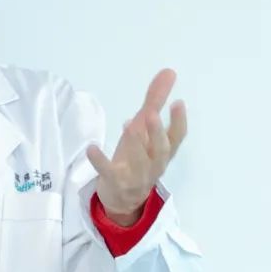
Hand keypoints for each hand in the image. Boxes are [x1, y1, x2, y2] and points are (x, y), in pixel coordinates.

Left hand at [86, 68, 186, 221]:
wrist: (123, 199)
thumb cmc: (137, 158)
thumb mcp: (144, 129)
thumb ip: (155, 101)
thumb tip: (169, 72)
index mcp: (162, 151)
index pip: (176, 138)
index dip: (178, 122)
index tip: (178, 102)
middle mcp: (154, 164)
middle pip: (161, 151)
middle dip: (157, 133)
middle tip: (151, 114)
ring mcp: (136, 176)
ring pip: (140, 162)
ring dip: (135, 143)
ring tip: (128, 124)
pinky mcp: (116, 182)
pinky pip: (108, 172)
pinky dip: (100, 160)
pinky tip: (92, 148)